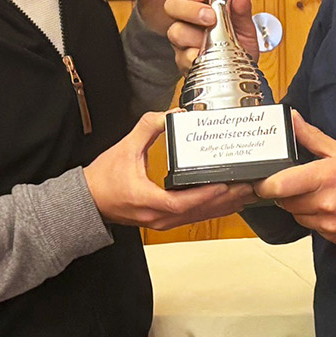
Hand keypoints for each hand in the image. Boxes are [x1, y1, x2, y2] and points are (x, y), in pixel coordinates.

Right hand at [83, 111, 254, 229]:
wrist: (88, 201)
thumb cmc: (103, 179)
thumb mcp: (125, 148)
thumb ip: (148, 127)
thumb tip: (172, 114)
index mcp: (148, 200)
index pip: (183, 202)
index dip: (206, 195)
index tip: (225, 184)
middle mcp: (158, 216)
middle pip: (198, 212)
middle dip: (225, 200)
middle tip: (247, 186)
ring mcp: (161, 222)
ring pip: (198, 217)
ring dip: (222, 207)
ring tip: (244, 193)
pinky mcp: (163, 221)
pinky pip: (192, 218)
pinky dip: (210, 210)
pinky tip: (225, 202)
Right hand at [162, 0, 258, 72]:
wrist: (243, 71)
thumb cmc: (240, 44)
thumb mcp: (245, 23)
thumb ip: (242, 5)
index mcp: (198, 4)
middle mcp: (186, 21)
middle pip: (171, 5)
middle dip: (190, 9)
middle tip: (210, 16)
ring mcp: (183, 41)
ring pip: (175, 31)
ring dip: (193, 33)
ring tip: (212, 37)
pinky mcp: (184, 61)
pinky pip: (182, 56)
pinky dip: (195, 55)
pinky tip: (206, 54)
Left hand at [255, 113, 335, 246]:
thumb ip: (313, 138)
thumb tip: (294, 120)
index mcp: (324, 177)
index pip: (279, 185)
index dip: (266, 184)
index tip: (265, 181)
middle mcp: (324, 203)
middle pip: (285, 202)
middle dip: (287, 193)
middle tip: (303, 183)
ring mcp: (329, 224)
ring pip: (297, 216)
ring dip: (301, 207)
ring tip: (322, 195)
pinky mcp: (334, 238)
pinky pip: (313, 229)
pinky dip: (317, 220)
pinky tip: (333, 209)